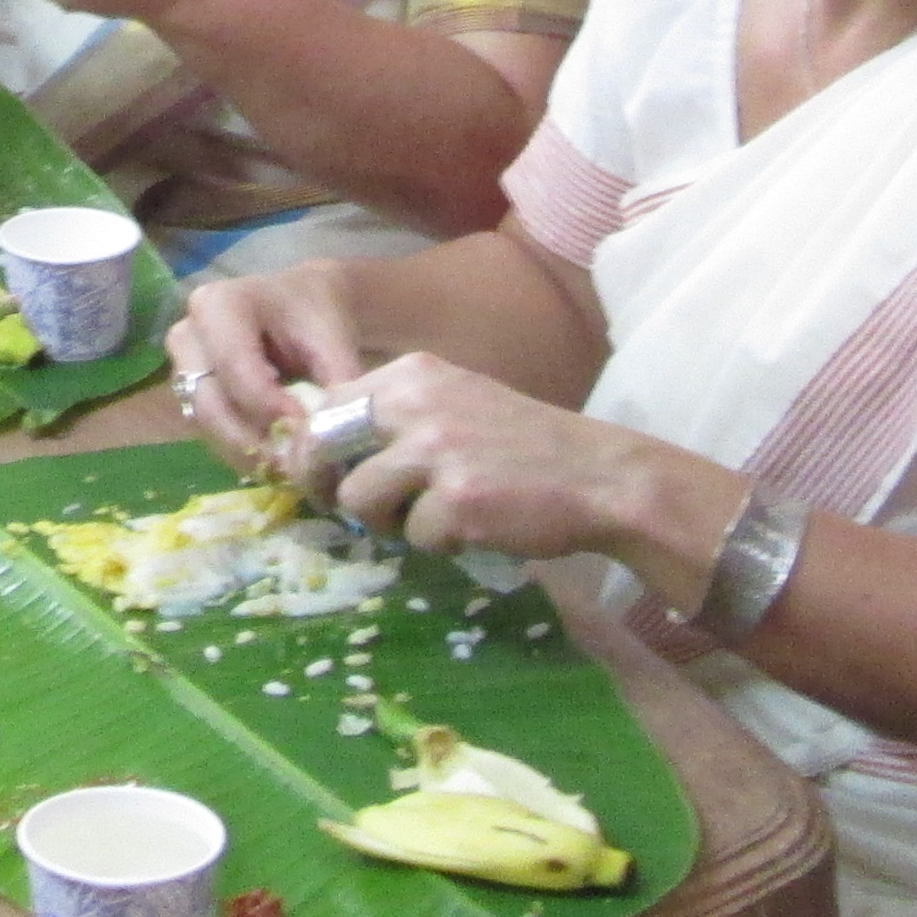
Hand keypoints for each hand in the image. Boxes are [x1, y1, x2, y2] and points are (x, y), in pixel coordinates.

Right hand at [165, 263, 379, 479]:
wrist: (301, 307)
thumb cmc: (315, 316)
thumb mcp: (333, 339)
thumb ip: (337, 382)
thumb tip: (338, 436)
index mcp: (218, 305)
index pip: (235, 366)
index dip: (269, 406)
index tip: (306, 434)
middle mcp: (188, 337)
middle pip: (211, 404)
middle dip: (255, 443)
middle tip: (300, 468)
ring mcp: (183, 370)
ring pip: (208, 428)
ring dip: (250, 456)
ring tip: (295, 472)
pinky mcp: (191, 399)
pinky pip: (212, 436)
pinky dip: (246, 455)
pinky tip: (280, 465)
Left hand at [315, 352, 639, 565]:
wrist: (599, 477)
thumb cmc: (523, 446)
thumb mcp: (455, 403)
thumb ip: (397, 417)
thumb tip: (323, 451)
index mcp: (413, 374)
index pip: (328, 405)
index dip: (316, 448)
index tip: (328, 475)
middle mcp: (416, 403)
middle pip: (324, 447)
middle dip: (327, 485)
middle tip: (354, 509)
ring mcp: (436, 451)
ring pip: (359, 500)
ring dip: (390, 521)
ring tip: (434, 517)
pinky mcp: (456, 501)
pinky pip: (414, 536)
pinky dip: (440, 542)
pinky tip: (476, 527)